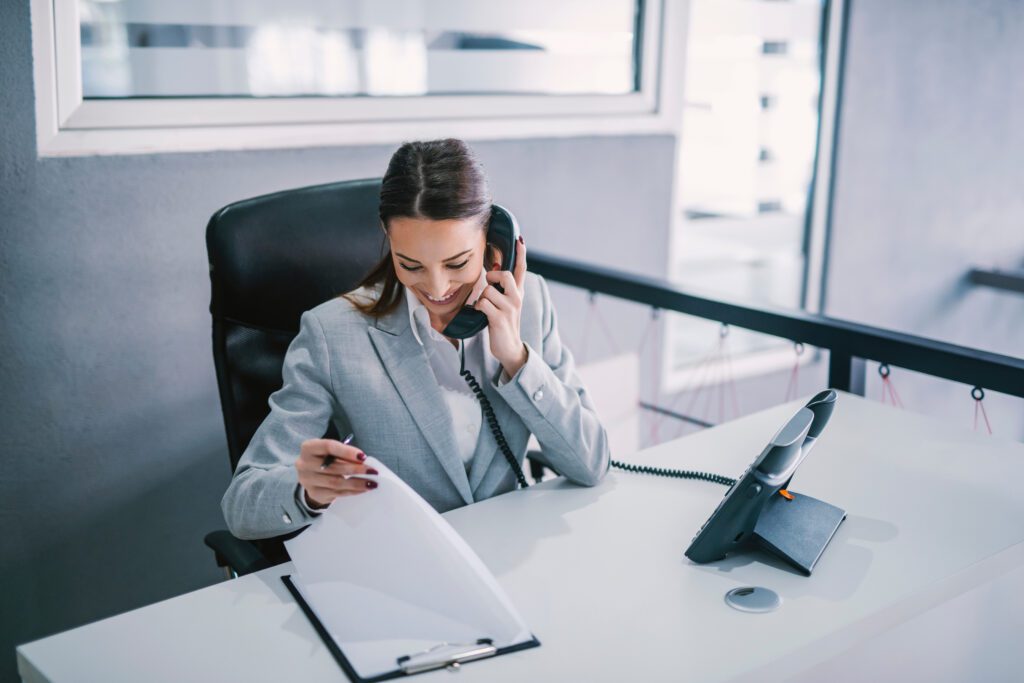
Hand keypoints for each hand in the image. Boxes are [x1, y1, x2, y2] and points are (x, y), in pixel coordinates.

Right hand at [295, 438, 377, 507]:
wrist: (311, 475)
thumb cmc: (326, 459)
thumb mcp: (331, 452)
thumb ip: (344, 454)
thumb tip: (364, 461)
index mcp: (308, 448)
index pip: (328, 447)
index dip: (347, 452)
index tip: (363, 457)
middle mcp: (304, 464)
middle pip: (333, 467)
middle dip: (356, 469)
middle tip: (372, 471)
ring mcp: (307, 480)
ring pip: (336, 482)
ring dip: (356, 483)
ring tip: (372, 483)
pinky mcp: (314, 493)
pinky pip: (337, 493)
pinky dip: (352, 491)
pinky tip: (363, 489)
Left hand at [475, 236, 527, 375]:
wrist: (509, 347)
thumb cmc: (503, 323)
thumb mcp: (505, 303)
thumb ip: (501, 288)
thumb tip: (492, 271)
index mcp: (518, 292)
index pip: (521, 268)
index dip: (520, 253)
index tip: (520, 239)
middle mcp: (517, 298)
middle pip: (503, 275)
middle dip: (491, 278)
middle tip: (489, 287)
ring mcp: (509, 308)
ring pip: (488, 290)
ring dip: (481, 299)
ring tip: (486, 308)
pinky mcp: (499, 318)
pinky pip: (482, 303)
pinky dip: (478, 308)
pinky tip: (482, 314)